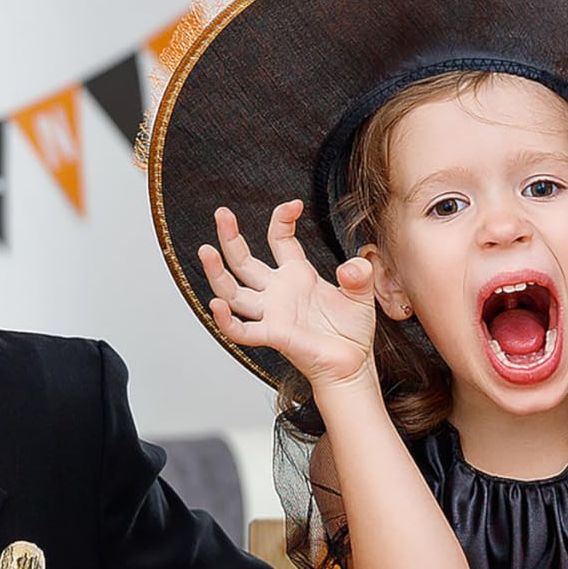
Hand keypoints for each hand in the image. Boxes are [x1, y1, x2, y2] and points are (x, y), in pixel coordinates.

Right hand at [199, 201, 377, 392]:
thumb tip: (352, 266)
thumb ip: (359, 275)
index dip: (282, 219)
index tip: (293, 205)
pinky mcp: (274, 336)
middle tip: (221, 213)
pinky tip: (216, 306)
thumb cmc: (351, 331)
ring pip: (234, 293)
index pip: (279, 239)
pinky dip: (227, 321)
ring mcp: (272, 313)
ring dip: (217, 274)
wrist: (352, 364)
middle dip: (230, 238)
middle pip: (244, 262)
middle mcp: (278, 292)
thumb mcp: (361, 295)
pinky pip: (243, 330)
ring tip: (206, 251)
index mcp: (297, 275)